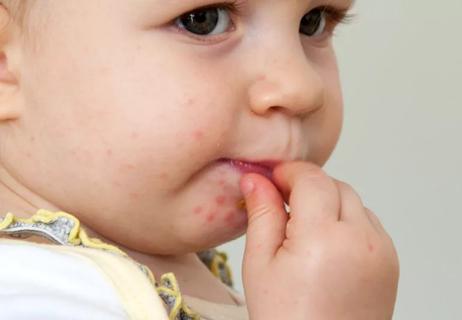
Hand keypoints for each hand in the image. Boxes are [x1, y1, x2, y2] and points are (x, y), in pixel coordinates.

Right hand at [240, 161, 398, 319]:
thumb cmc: (285, 319)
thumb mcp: (260, 264)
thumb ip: (262, 214)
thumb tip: (255, 179)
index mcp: (324, 237)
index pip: (312, 179)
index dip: (289, 172)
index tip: (271, 177)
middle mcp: (361, 238)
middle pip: (335, 185)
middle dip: (307, 185)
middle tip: (282, 200)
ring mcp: (381, 250)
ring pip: (354, 201)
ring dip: (328, 201)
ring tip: (303, 226)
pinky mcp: (389, 261)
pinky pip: (368, 222)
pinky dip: (346, 220)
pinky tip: (326, 242)